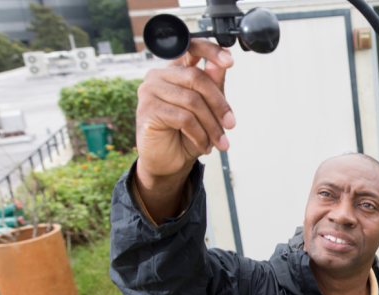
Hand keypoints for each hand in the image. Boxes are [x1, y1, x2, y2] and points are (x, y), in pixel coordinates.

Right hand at [134, 39, 234, 220]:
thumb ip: (213, 84)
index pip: (190, 48)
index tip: (230, 62)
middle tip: (230, 124)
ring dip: (212, 125)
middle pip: (196, 78)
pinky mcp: (148, 109)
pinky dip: (200, 134)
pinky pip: (183, 118)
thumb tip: (223, 62)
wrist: (169, 162)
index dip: (211, 51)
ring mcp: (150, 91)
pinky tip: (204, 145)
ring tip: (219, 141)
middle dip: (219, 104)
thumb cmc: (187, 133)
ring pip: (192, 101)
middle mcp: (159, 76)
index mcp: (175, 70)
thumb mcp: (207, 108)